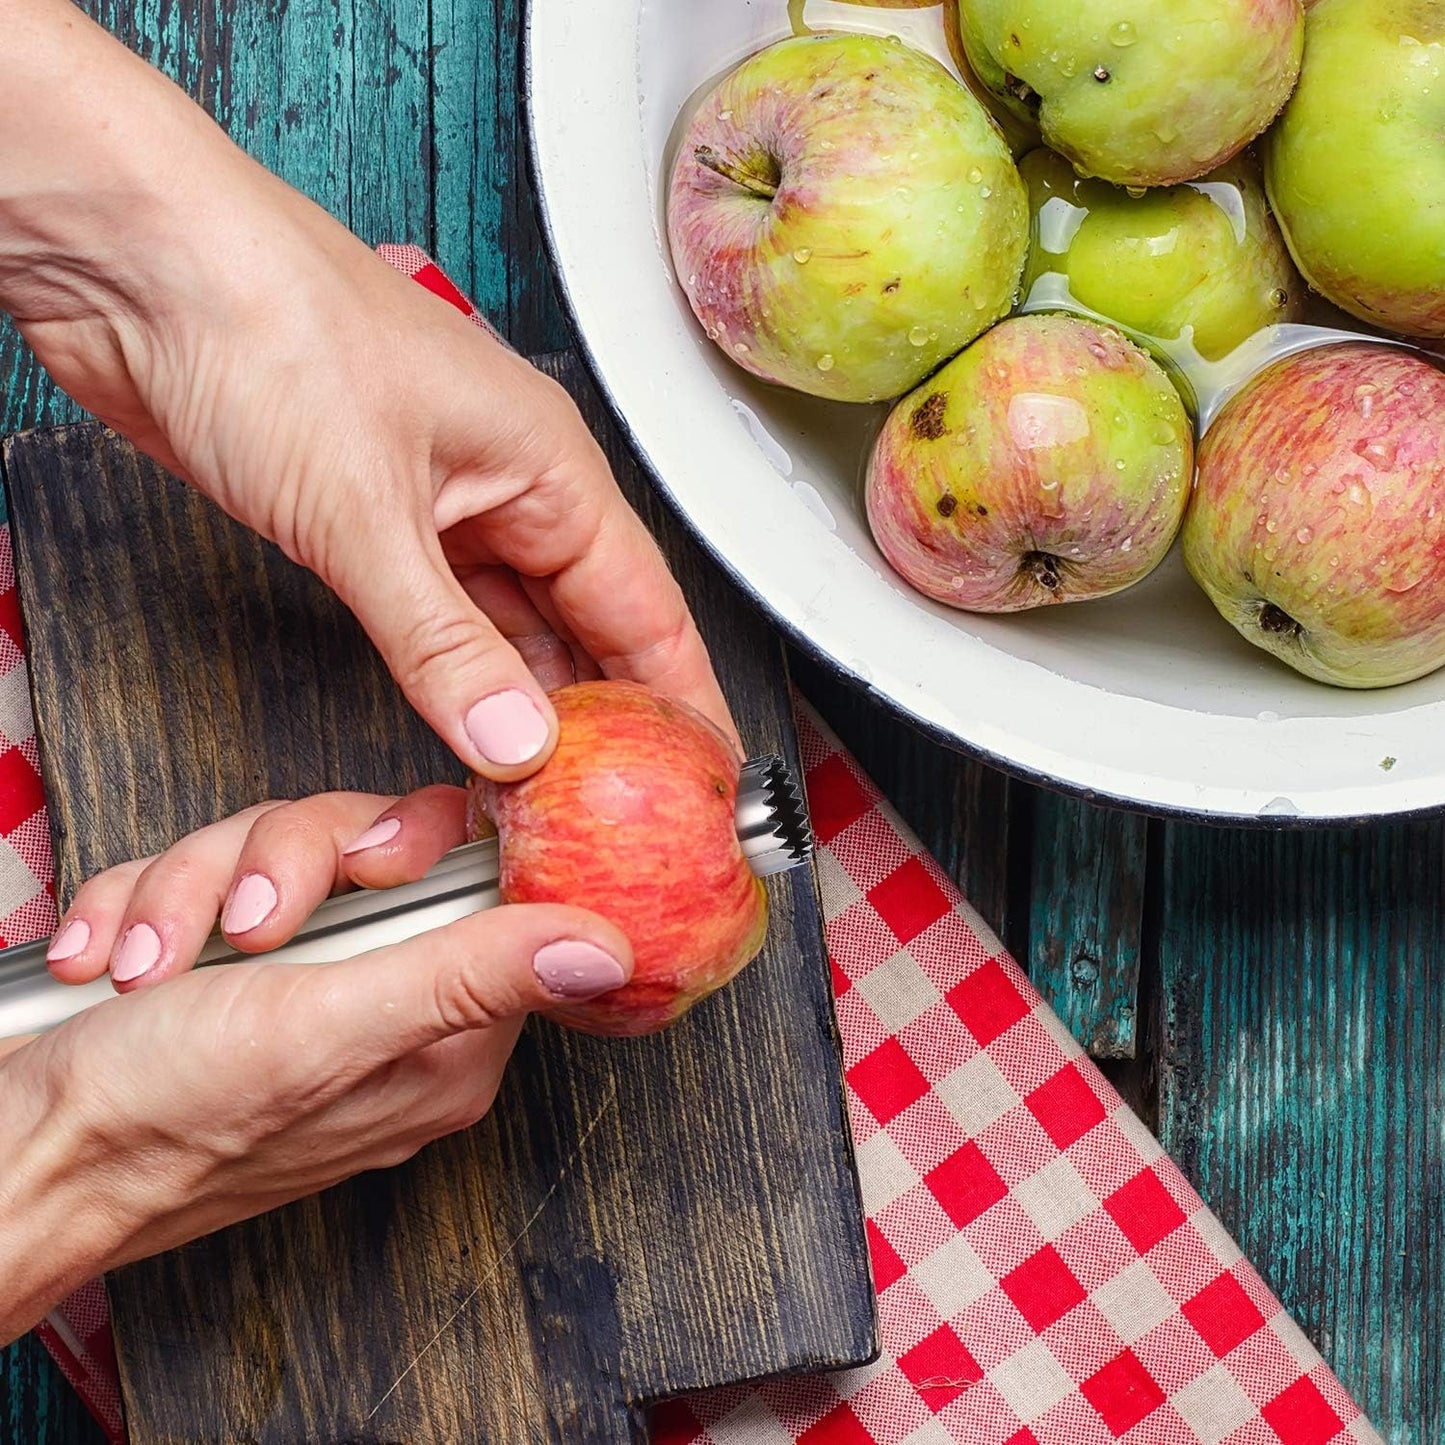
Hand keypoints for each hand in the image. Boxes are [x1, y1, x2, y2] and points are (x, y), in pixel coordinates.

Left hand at [0, 0, 735, 781]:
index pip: (647, 607)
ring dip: (527, 709)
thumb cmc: (265, 323)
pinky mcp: (376, 527)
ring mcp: (442, 509)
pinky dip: (458, 682)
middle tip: (622, 811)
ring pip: (515, 631)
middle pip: (589, 627)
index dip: (682, 696)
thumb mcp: (366, 511)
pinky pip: (443, 624)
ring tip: (550, 794)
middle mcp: (508, 488)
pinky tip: (470, 732)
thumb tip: (514, 739)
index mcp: (548, 466)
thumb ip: (443, 644)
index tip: (703, 772)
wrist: (136, 270)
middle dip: (607, 719)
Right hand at [0, 791, 632, 1344]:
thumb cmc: (161, 1116)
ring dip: (190, 890)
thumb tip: (609, 950)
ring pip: (277, 848)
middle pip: (371, 848)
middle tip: (243, 922)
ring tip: (147, 967)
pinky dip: (144, 908)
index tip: (367, 862)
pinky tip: (112, 965)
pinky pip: (203, 873)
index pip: (482, 882)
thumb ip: (474, 977)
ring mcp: (298, 983)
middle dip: (281, 863)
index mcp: (443, 1033)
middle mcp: (383, 1006)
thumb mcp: (334, 1027)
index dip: (420, 845)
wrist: (13, 1156)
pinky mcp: (221, 965)